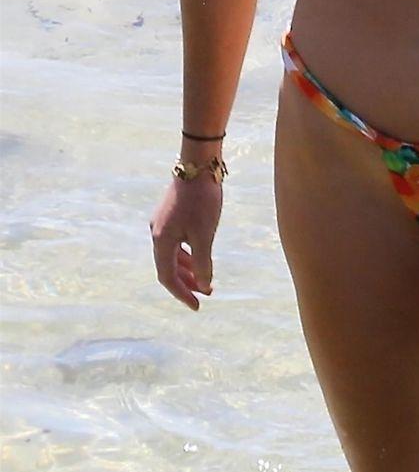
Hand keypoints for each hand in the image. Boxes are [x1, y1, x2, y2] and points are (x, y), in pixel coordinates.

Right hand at [150, 173, 222, 310]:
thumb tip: (205, 286)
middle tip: (206, 295)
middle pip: (169, 267)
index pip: (167, 276)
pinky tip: (202, 258)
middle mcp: (157, 233)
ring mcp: (162, 223)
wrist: (199, 165)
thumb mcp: (205, 234)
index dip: (181, 294)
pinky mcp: (171, 215)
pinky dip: (189, 254)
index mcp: (161, 240)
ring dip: (190, 269)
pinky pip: (177, 242)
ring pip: (174, 255)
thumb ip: (203, 262)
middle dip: (187, 283)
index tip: (197, 306)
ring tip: (208, 281)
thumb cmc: (202, 200)